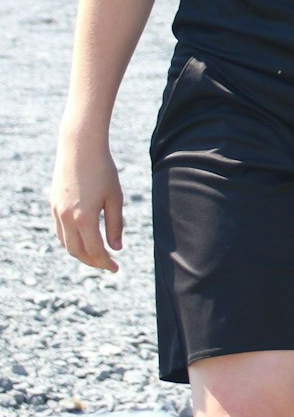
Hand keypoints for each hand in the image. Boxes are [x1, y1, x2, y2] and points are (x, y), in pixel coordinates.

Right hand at [49, 130, 123, 271]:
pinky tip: (82, 240)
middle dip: (93, 261)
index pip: (95, 250)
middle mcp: (66, 218)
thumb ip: (115, 224)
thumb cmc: (103, 170)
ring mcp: (57, 212)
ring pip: (66, 243)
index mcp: (84, 218)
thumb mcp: (115, 197)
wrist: (79, 148)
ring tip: (97, 255)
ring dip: (80, 253)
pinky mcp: (53, 205)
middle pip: (77, 251)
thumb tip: (116, 248)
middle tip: (108, 265)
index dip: (105, 262)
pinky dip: (70, 241)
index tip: (116, 268)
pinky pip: (59, 231)